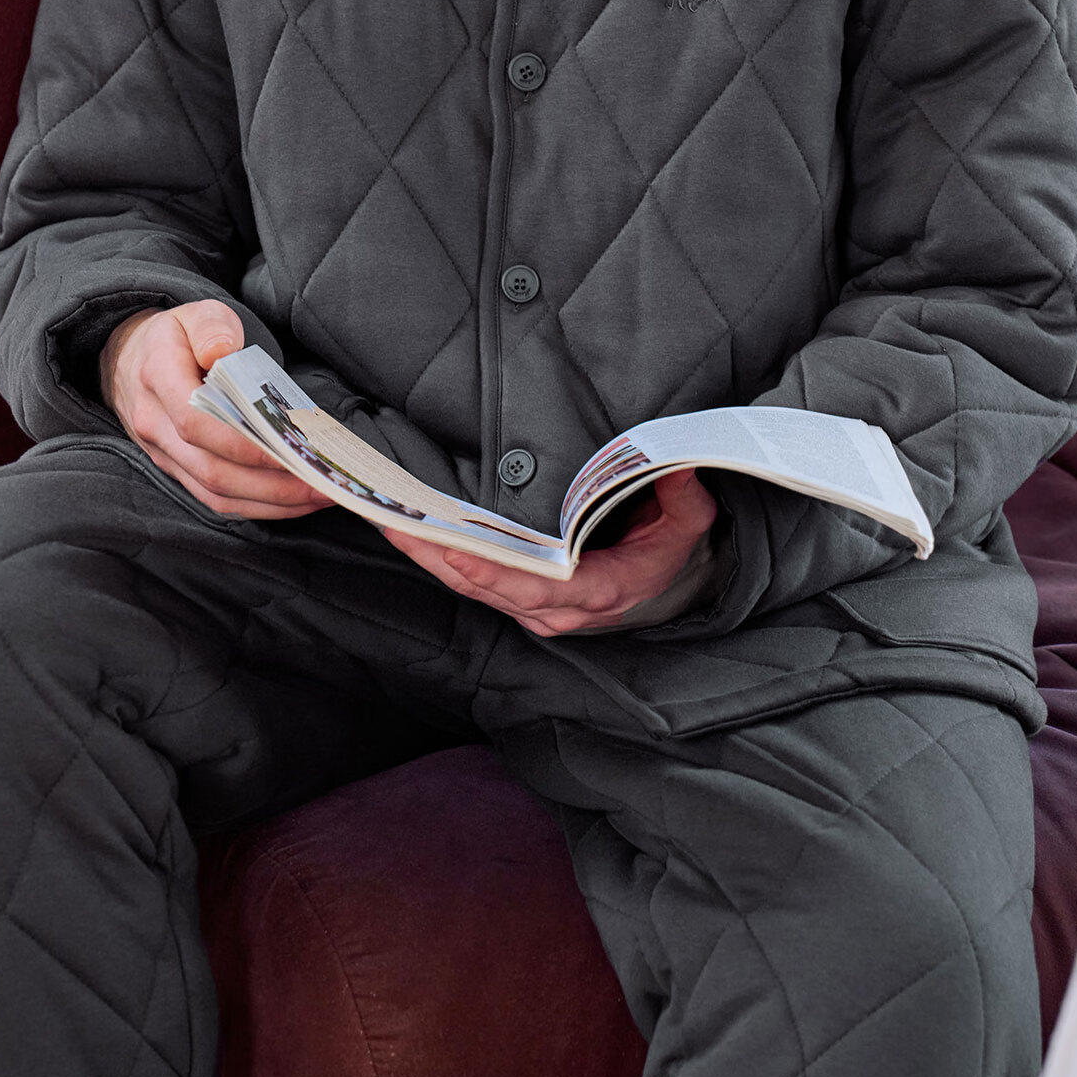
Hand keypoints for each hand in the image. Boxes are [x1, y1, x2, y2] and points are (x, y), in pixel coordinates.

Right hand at [99, 300, 333, 518]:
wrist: (129, 358)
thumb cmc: (176, 336)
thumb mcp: (194, 313)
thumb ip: (212, 327)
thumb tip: (224, 350)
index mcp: (158, 378)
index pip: (197, 423)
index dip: (244, 444)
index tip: (290, 449)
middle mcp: (155, 424)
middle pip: (213, 470)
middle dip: (273, 484)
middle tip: (321, 484)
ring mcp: (164, 453)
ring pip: (216, 493)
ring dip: (271, 502)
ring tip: (317, 496)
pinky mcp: (177, 471)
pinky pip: (215, 499)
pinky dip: (256, 506)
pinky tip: (292, 501)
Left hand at [383, 469, 717, 636]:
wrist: (665, 585)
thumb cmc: (669, 549)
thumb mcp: (688, 524)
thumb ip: (683, 497)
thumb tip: (677, 466)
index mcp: (598, 591)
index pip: (539, 588)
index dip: (495, 572)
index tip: (456, 550)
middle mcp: (557, 609)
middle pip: (488, 587)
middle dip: (439, 556)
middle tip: (397, 524)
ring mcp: (532, 609)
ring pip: (470, 586)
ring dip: (427, 556)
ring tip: (388, 521)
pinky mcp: (516, 599)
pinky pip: (470, 581)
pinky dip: (436, 557)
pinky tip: (405, 530)